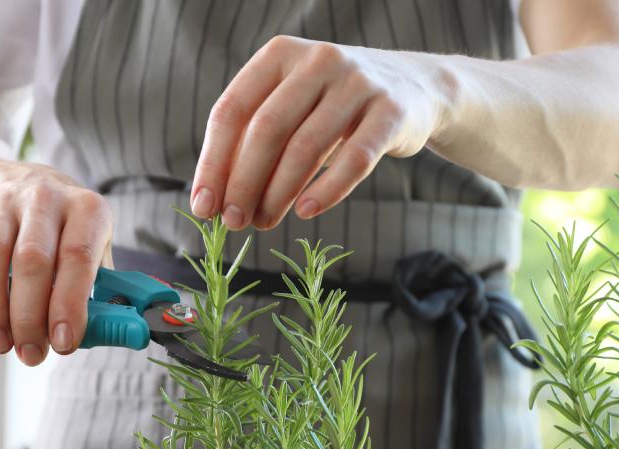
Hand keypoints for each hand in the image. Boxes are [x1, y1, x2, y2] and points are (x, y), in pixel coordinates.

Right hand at [0, 161, 111, 365]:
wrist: (9, 184)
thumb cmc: (58, 233)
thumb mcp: (88, 248)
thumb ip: (96, 290)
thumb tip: (106, 333)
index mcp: (86, 209)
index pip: (78, 257)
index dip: (69, 304)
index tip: (63, 343)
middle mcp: (45, 197)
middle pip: (31, 259)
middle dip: (28, 316)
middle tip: (29, 353)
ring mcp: (3, 198)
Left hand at [190, 36, 445, 230]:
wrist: (415, 89)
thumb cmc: (334, 107)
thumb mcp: (292, 109)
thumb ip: (254, 142)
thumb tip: (215, 200)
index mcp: (279, 55)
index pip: (232, 110)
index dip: (213, 162)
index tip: (203, 205)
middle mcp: (317, 61)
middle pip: (266, 129)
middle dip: (243, 183)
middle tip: (234, 221)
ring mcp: (357, 83)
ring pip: (306, 146)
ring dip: (279, 193)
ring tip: (265, 223)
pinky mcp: (391, 111)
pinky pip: (355, 159)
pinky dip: (327, 190)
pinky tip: (306, 212)